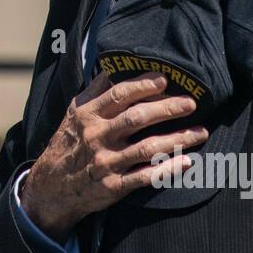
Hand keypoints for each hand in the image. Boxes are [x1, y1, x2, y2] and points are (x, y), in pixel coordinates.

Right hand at [20, 71, 207, 241]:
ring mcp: (106, 163)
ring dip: (177, 139)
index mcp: (88, 116)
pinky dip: (167, 169)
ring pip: (147, 148)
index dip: (143, 85)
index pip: (119, 95)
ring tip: (201, 132)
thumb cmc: (69, 143)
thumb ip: (95, 91)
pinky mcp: (113, 186)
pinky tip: (186, 161)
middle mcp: (97, 137)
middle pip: (137, 118)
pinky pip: (145, 177)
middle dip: (167, 109)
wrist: (52, 187)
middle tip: (191, 103)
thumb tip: (114, 66)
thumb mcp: (74, 113)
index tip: (165, 79)